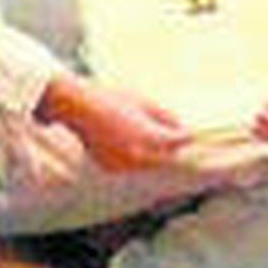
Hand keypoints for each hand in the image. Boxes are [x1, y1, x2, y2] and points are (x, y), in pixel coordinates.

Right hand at [37, 71, 191, 172]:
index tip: (190, 133)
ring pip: (150, 164)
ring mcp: (125, 165)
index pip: (178, 142)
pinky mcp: (112, 168)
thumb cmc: (109, 98)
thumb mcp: (142, 101)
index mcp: (149, 137)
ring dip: (154, 154)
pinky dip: (135, 157)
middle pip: (167, 158)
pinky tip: (126, 141)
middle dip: (172, 149)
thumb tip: (180, 127)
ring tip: (145, 136)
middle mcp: (139, 156)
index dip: (186, 137)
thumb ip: (165, 116)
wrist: (77, 107)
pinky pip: (132, 166)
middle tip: (173, 137)